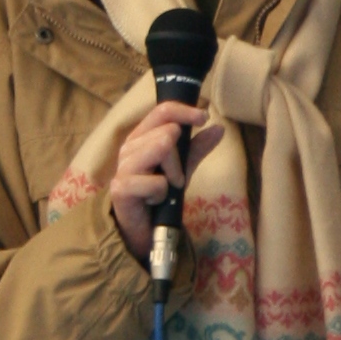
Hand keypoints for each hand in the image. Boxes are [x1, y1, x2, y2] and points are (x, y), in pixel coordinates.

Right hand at [109, 99, 220, 266]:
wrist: (142, 229)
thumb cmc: (159, 194)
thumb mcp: (183, 168)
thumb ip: (197, 148)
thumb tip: (219, 128)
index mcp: (142, 137)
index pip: (162, 111)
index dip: (185, 111)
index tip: (204, 117)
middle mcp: (130, 147)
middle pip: (168, 131)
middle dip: (182, 157)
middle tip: (176, 177)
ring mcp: (123, 166)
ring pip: (162, 147)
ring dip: (174, 173)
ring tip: (166, 188)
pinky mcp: (121, 187)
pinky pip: (157, 181)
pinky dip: (163, 193)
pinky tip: (154, 200)